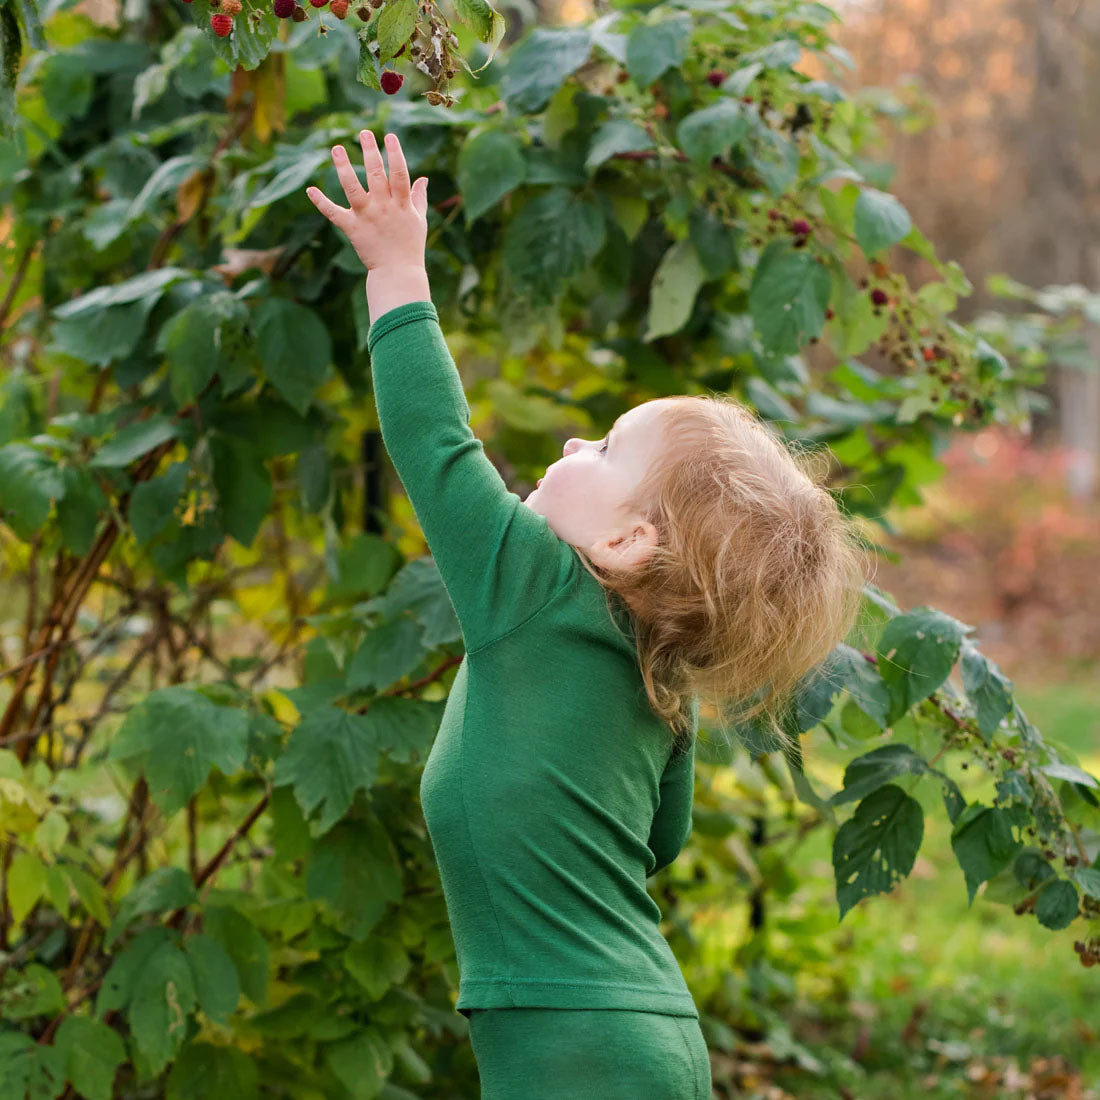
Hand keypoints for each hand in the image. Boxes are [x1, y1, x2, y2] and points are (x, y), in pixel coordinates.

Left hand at [306, 130, 428, 272]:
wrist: (398, 273)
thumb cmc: (410, 246)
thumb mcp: (419, 220)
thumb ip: (418, 197)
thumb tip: (423, 178)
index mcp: (401, 204)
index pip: (399, 174)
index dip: (395, 154)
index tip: (389, 136)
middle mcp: (383, 208)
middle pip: (375, 175)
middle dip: (370, 152)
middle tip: (363, 132)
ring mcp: (366, 217)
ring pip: (353, 188)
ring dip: (344, 167)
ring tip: (336, 148)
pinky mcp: (352, 229)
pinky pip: (334, 214)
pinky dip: (321, 202)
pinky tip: (310, 189)